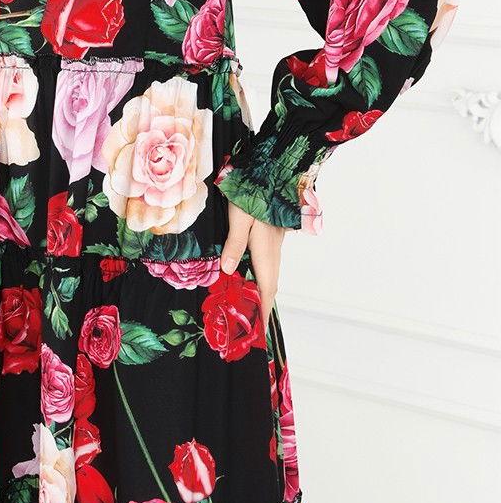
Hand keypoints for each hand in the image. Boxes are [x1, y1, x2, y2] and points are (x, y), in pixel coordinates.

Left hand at [221, 200, 285, 329]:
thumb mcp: (240, 215)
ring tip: (248, 309)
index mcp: (266, 250)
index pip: (267, 289)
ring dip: (261, 292)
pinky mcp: (270, 235)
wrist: (270, 169)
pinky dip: (259, 277)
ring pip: (268, 274)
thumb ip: (235, 242)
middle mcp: (273, 250)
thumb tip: (228, 271)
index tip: (259, 333)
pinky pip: (265, 263)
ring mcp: (273, 243)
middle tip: (251, 328)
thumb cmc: (253, 189)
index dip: (263, 311)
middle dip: (262, 307)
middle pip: (269, 285)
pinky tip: (248, 277)